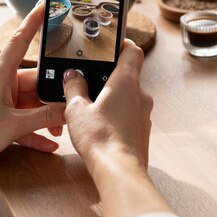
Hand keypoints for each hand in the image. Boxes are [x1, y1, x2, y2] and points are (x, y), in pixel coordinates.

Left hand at [0, 1, 65, 177]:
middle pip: (36, 81)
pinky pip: (25, 121)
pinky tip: (48, 144)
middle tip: (69, 105)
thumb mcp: (14, 124)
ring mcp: (1, 102)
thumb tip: (70, 110)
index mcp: (0, 75)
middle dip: (53, 97)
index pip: (21, 40)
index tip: (46, 4)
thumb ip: (46, 117)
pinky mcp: (0, 119)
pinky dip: (36, 132)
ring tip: (59, 131)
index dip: (34, 21)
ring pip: (32, 103)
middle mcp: (1, 84)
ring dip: (46, 118)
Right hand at [63, 39, 151, 173]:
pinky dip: (117, 114)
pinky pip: (130, 113)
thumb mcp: (76, 110)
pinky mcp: (142, 129)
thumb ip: (74, 89)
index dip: (123, 44)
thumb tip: (72, 76)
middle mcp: (140, 94)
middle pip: (129, 74)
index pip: (133, 51)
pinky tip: (101, 125)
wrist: (120, 171)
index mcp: (126, 81)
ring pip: (129, 95)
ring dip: (112, 97)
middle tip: (90, 82)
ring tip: (91, 108)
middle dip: (109, 76)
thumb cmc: (100, 139)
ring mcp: (144, 112)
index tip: (110, 45)